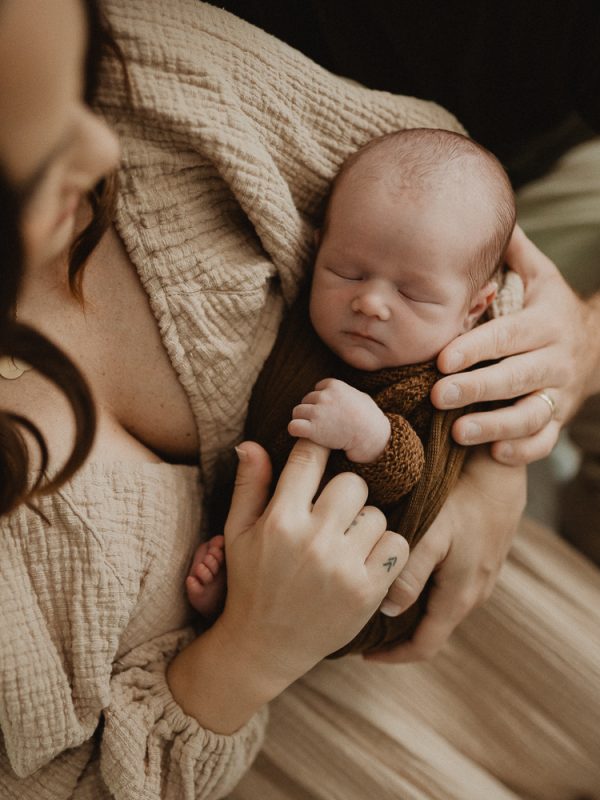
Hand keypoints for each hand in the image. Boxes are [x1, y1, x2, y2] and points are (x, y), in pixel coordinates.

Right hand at [217, 438, 408, 683]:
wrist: (264, 645)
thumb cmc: (251, 581)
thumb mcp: (237, 532)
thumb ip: (249, 485)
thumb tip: (252, 442)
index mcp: (280, 520)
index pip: (309, 458)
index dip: (319, 445)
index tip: (325, 446)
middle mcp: (313, 540)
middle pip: (353, 483)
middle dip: (345, 493)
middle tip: (335, 511)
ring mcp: (343, 567)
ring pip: (377, 514)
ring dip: (365, 523)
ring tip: (347, 541)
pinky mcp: (367, 591)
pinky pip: (397, 545)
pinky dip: (386, 549)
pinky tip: (365, 559)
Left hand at [288, 378, 390, 462]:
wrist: (371, 436)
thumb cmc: (370, 419)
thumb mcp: (361, 397)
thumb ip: (347, 392)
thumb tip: (342, 394)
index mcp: (335, 386)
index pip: (317, 388)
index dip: (321, 400)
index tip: (329, 411)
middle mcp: (324, 396)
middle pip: (306, 400)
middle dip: (312, 411)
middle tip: (322, 423)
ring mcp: (317, 412)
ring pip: (297, 412)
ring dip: (303, 420)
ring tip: (313, 430)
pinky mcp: (312, 428)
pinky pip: (293, 426)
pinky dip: (295, 430)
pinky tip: (303, 435)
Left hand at [365, 447, 524, 662]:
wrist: (500, 469)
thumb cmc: (462, 497)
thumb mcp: (432, 534)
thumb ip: (410, 574)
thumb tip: (388, 610)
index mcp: (460, 596)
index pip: (425, 647)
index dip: (394, 656)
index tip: (364, 654)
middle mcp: (474, 593)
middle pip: (431, 630)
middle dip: (398, 635)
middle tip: (363, 626)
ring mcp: (480, 576)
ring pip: (439, 608)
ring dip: (411, 612)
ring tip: (378, 601)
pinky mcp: (481, 557)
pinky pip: (449, 587)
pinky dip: (424, 591)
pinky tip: (404, 573)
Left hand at [431, 225, 599, 464]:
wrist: (594, 347)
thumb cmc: (550, 309)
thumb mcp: (541, 277)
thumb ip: (515, 254)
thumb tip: (492, 217)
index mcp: (545, 323)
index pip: (508, 336)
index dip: (476, 348)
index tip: (442, 358)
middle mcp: (554, 359)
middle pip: (515, 377)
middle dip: (476, 388)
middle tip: (437, 396)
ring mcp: (558, 393)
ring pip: (530, 415)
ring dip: (494, 426)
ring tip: (458, 433)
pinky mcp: (558, 420)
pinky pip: (544, 441)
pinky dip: (522, 451)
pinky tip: (494, 454)